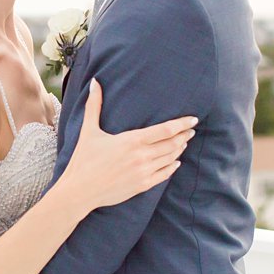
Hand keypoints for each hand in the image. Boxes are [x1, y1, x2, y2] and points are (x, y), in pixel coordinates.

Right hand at [59, 79, 196, 213]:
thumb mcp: (89, 130)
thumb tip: (94, 82)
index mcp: (132, 140)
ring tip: (184, 142)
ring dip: (179, 149)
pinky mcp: (143, 186)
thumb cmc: (83, 160)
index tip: (193, 119)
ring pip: (170, 158)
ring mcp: (144, 172)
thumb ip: (94, 105)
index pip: (165, 130)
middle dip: (184, 135)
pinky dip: (173, 166)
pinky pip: (164, 174)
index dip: (182, 124)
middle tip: (191, 129)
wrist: (80, 191)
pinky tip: (176, 162)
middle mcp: (142, 156)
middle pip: (172, 143)